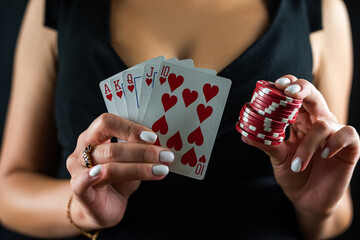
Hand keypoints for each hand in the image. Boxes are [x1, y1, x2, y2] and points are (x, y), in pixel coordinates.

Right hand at [66, 113, 173, 230]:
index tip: (153, 138)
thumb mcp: (130, 161)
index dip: (130, 128)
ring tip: (161, 170)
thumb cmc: (117, 179)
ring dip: (139, 168)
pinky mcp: (78, 190)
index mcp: (94, 135)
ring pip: (109, 166)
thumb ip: (138, 150)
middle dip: (143, 152)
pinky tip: (103, 175)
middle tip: (165, 156)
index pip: (107, 122)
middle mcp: (83, 149)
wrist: (102, 207)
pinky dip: (92, 177)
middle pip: (112, 147)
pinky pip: (82, 182)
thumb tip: (163, 146)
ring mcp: (77, 169)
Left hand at [242, 75, 359, 216]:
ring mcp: (333, 133)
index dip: (289, 85)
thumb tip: (245, 132)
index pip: (295, 95)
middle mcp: (316, 121)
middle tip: (289, 93)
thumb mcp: (277, 157)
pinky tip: (323, 155)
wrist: (308, 199)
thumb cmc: (293, 173)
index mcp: (299, 120)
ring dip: (307, 145)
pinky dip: (334, 142)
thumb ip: (265, 143)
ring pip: (323, 123)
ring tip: (296, 165)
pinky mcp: (349, 147)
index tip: (276, 84)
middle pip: (313, 96)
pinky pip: (347, 134)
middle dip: (302, 89)